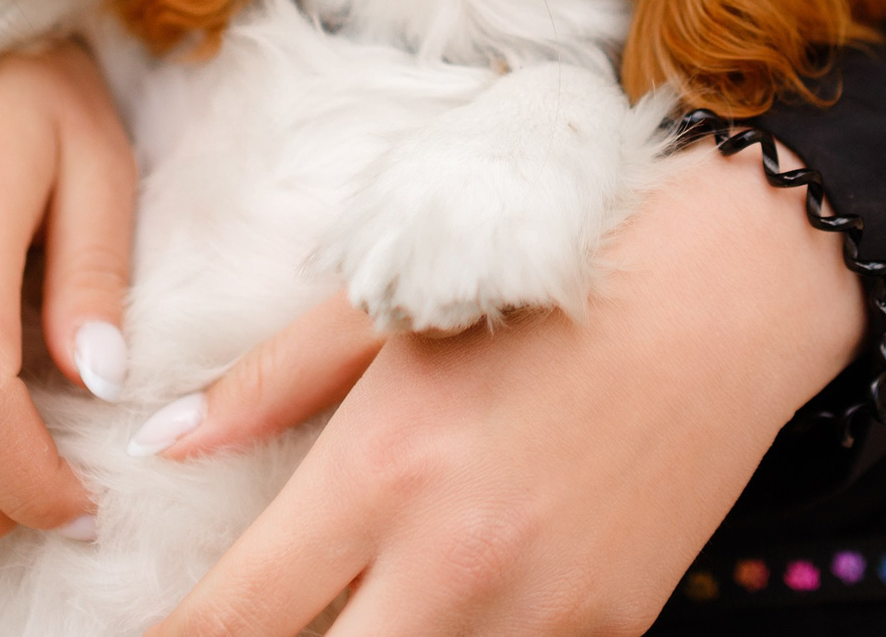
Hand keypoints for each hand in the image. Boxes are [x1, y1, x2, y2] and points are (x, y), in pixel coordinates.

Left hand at [148, 141, 865, 635]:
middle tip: (261, 631)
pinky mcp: (609, 633)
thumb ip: (268, 385)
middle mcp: (454, 560)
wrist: (724, 293)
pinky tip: (437, 615)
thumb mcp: (390, 312)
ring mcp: (539, 613)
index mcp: (382, 470)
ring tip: (355, 615)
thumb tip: (161, 440)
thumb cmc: (546, 283)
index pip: (236, 619)